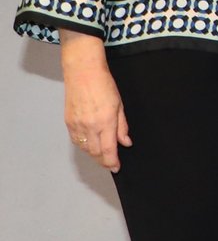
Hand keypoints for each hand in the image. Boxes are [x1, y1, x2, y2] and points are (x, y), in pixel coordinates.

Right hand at [61, 48, 130, 172]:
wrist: (83, 73)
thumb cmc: (104, 85)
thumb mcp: (119, 106)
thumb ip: (122, 127)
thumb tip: (126, 142)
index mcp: (105, 122)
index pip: (108, 150)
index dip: (112, 162)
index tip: (116, 167)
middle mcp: (90, 126)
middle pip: (95, 152)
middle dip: (103, 161)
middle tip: (111, 163)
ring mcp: (77, 125)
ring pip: (85, 148)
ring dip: (94, 154)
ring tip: (102, 155)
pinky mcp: (68, 122)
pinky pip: (76, 141)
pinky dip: (84, 146)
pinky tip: (90, 145)